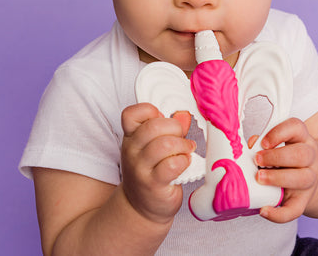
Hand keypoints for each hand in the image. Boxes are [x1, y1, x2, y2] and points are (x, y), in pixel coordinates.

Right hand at [120, 103, 193, 224]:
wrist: (140, 207)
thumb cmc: (151, 170)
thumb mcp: (151, 146)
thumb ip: (166, 129)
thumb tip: (183, 116)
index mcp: (131, 136)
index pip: (131, 114)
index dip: (150, 111)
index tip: (162, 118)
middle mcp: (131, 150)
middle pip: (153, 126)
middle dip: (174, 128)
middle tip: (181, 136)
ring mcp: (140, 168)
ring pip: (165, 144)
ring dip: (183, 145)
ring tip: (187, 150)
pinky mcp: (153, 184)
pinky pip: (172, 165)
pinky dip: (184, 161)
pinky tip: (184, 163)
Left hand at [255, 118, 317, 222]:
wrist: (306, 174)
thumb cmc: (285, 155)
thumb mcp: (278, 143)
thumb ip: (263, 142)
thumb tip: (250, 145)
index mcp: (302, 138)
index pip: (296, 128)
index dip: (279, 133)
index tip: (263, 142)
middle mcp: (310, 157)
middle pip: (301, 154)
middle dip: (276, 157)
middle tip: (257, 160)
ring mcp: (310, 179)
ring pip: (302, 179)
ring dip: (278, 178)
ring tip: (259, 178)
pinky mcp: (303, 201)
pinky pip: (296, 210)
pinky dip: (278, 214)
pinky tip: (264, 210)